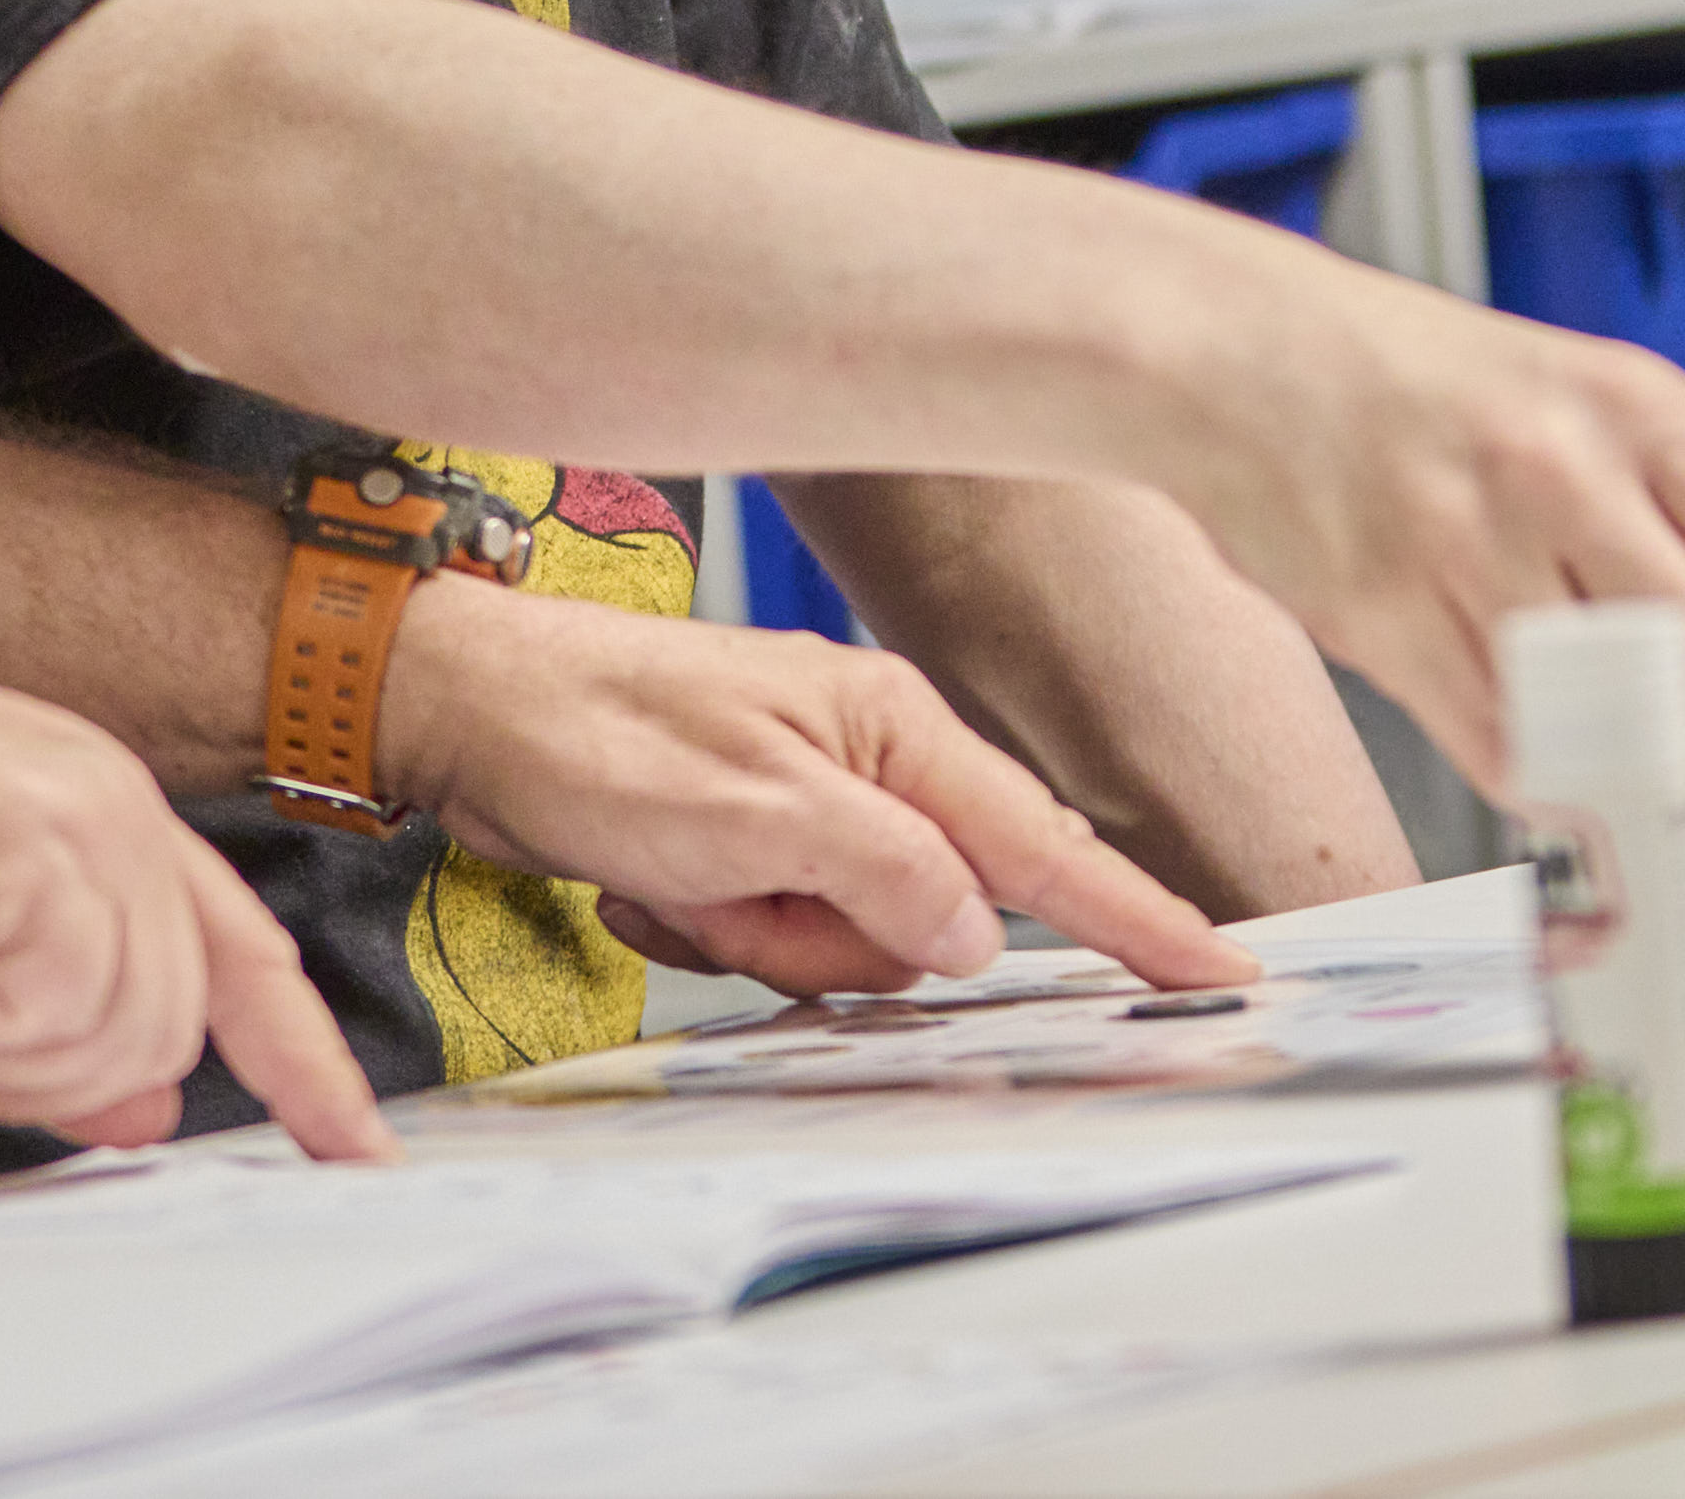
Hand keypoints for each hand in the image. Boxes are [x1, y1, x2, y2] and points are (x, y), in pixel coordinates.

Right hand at [0, 620, 396, 1163]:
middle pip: (166, 1032)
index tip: (354, 1141)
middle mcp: (123, 811)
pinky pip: (58, 1019)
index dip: (305, 1059)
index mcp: (105, 821)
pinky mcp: (58, 849)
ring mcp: (102, 823)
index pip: (242, 956)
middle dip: (39, 1068)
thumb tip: (143, 1105)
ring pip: (123, 1040)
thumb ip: (56, 1028)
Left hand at [376, 582, 1250, 997]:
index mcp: (893, 731)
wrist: (463, 710)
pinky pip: (771, 939)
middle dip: (825, 938)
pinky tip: (643, 882)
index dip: (1137, 920)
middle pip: (929, 922)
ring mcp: (808, 805)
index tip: (1222, 973)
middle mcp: (868, 764)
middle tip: (730, 893)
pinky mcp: (751, 841)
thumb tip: (976, 937)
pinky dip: (703, 927)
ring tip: (672, 874)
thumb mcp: (750, 814)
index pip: (1046, 845)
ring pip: (847, 945)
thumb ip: (885, 876)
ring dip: (751, 936)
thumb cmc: (590, 731)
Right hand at [1170, 246, 1684, 843]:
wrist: (1241, 354)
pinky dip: (1547, 784)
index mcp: (1639, 404)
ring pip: (1615, 720)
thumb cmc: (1419, 388)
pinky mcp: (1383, 610)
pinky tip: (1553, 765)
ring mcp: (1469, 538)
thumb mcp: (1584, 397)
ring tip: (1660, 799)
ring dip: (1658, 795)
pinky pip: (1504, 743)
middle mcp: (1563, 465)